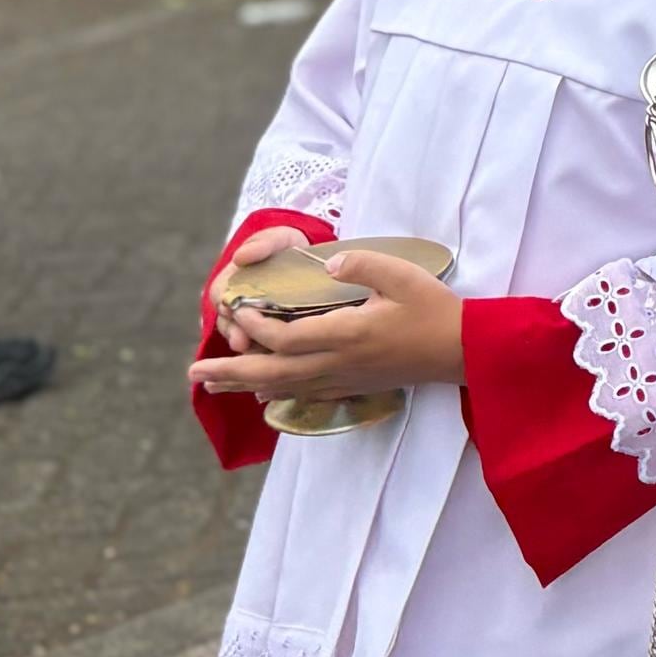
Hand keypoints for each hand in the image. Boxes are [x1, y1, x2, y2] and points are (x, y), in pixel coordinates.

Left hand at [190, 244, 464, 401]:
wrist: (461, 351)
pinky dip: (274, 392)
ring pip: (282, 387)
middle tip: (194, 370)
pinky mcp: (352, 385)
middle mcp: (338, 363)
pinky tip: (259, 392)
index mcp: (347, 334)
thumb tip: (329, 263)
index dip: (256, 327)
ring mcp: (343, 379)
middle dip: (230, 371)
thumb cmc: (433, 310)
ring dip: (242, 385)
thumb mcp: (403, 275)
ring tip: (211, 384)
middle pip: (272, 373)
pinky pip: (302, 393)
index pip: (286, 339)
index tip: (239, 309)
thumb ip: (364, 265)